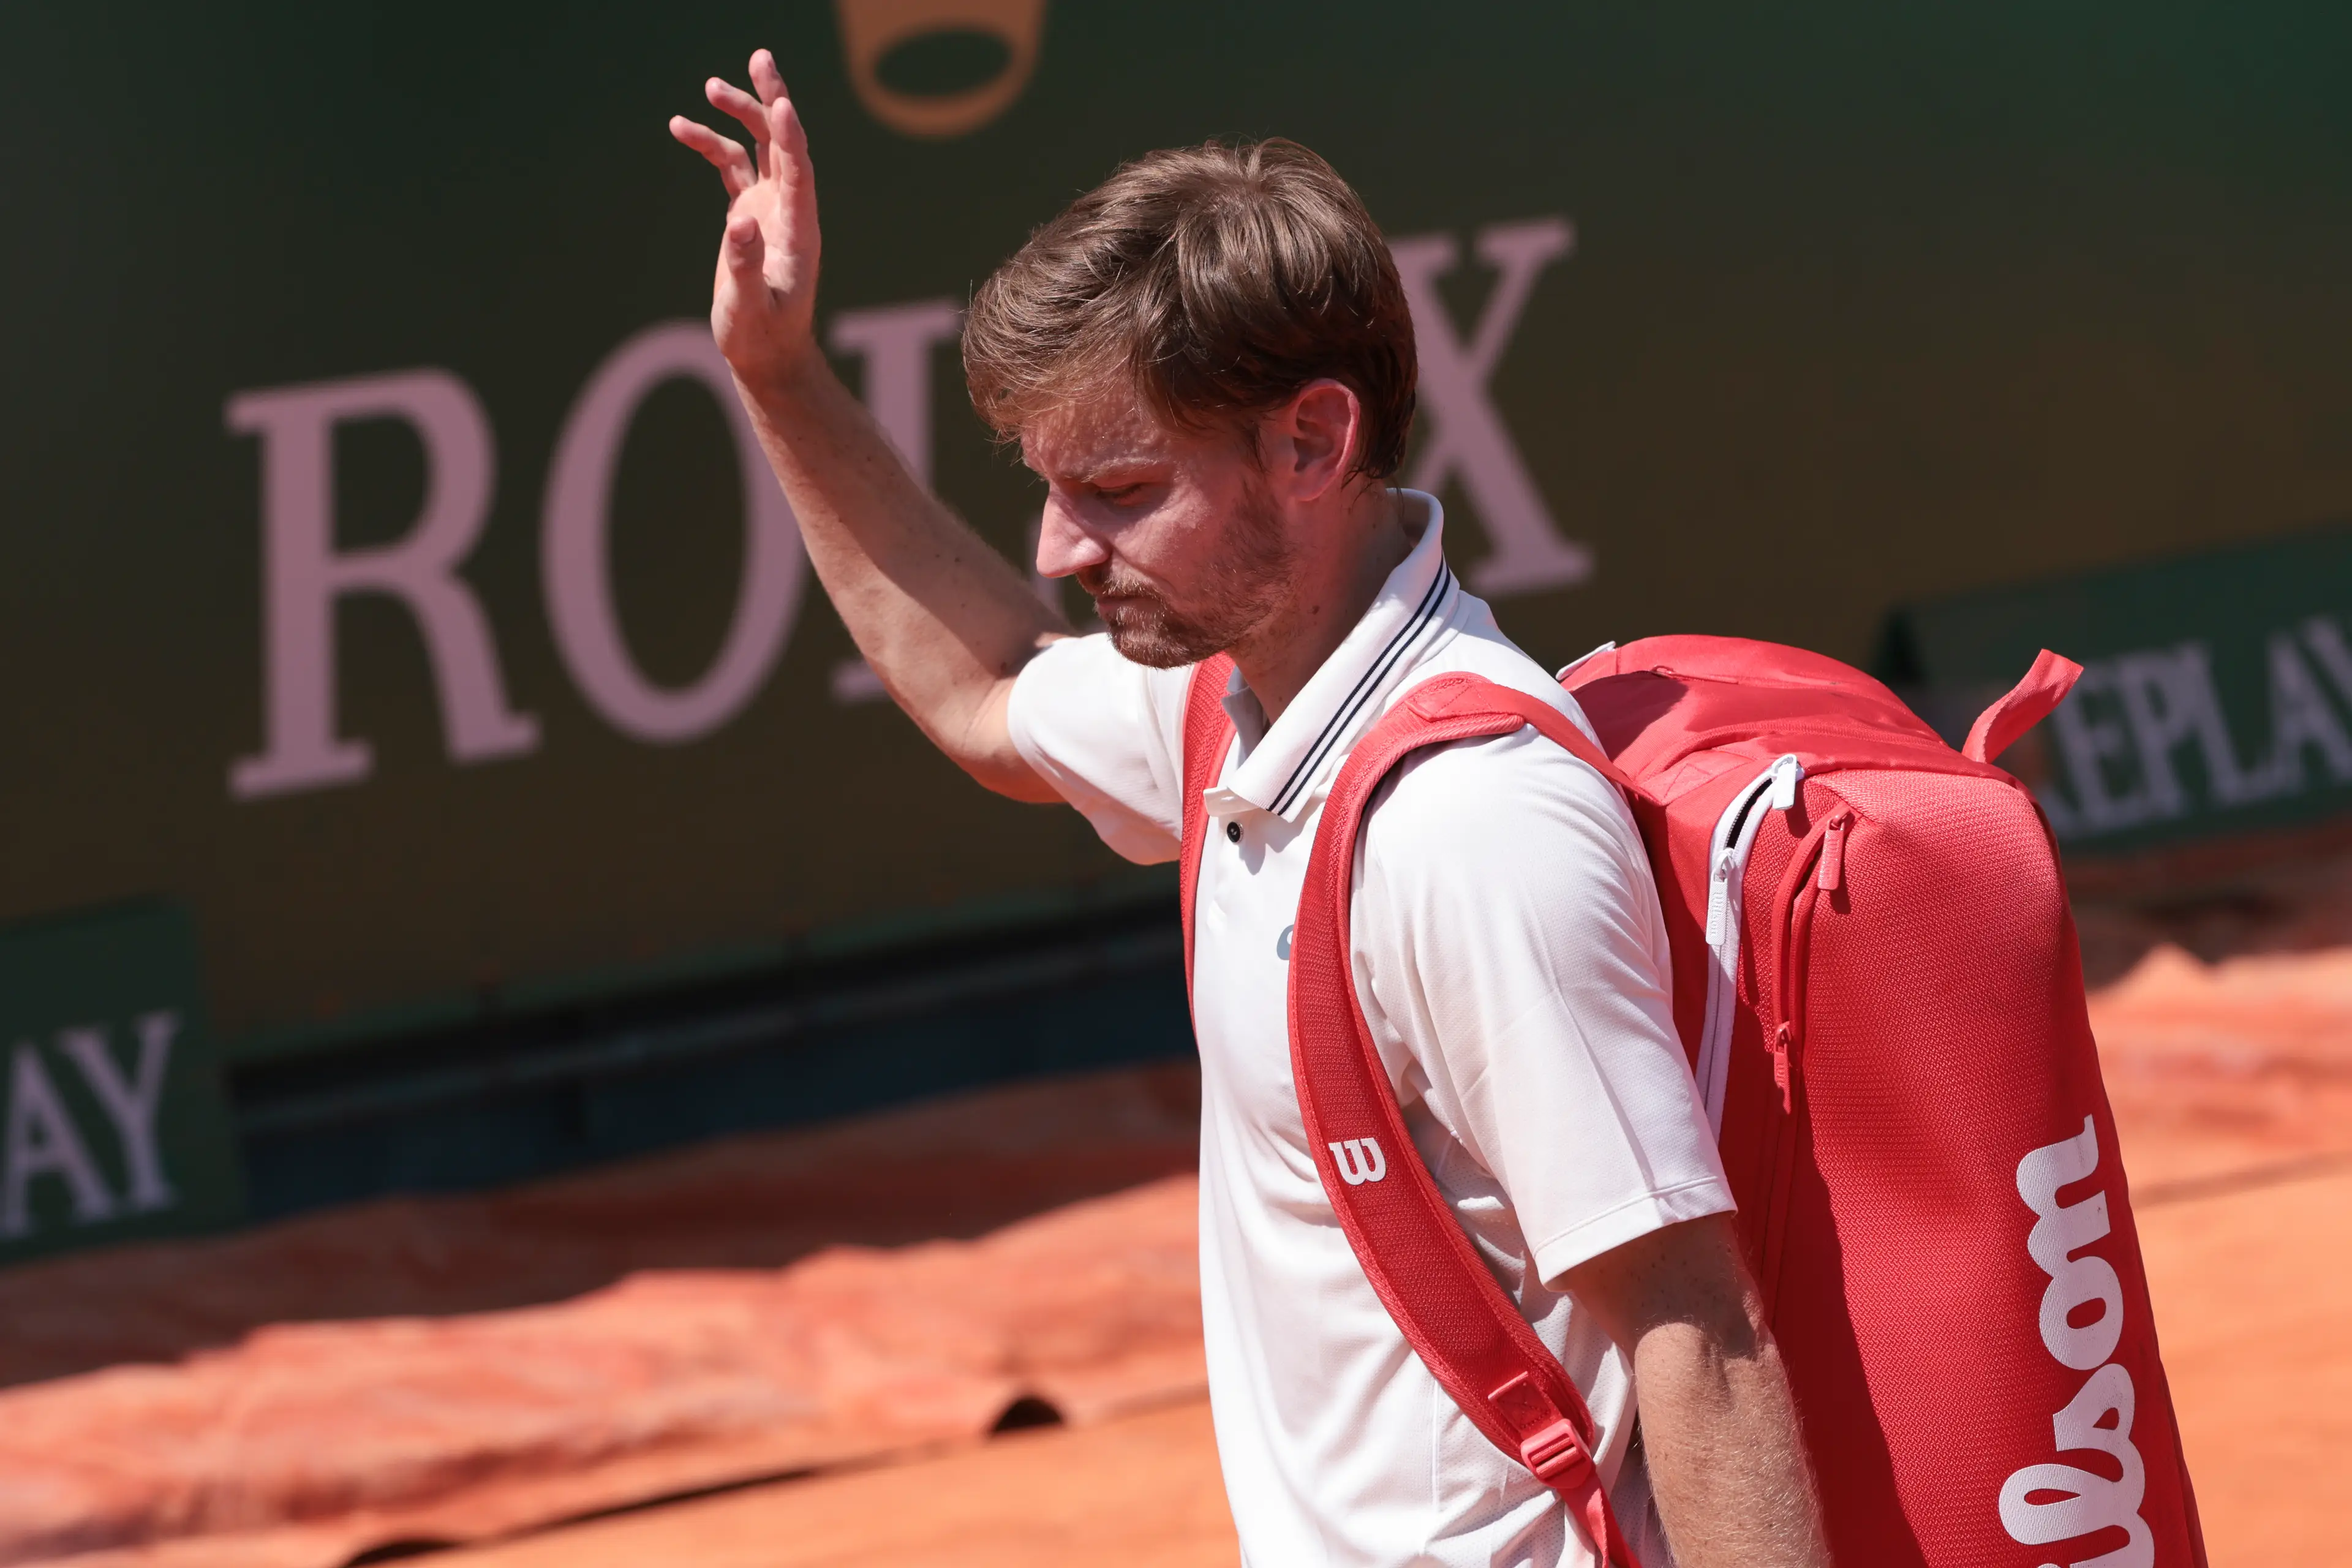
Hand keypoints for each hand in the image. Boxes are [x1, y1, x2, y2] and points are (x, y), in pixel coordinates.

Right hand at [669, 50, 821, 387]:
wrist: (766, 355)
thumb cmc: (762, 337)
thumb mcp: (751, 308)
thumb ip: (745, 268)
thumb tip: (740, 225)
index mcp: (799, 230)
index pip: (799, 171)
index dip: (792, 137)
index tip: (781, 103)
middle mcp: (788, 211)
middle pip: (784, 144)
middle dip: (772, 101)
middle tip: (760, 59)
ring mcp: (769, 209)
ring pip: (757, 147)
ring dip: (738, 114)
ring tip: (708, 88)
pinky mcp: (748, 216)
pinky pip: (732, 167)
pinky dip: (710, 144)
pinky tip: (679, 127)